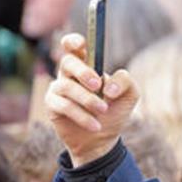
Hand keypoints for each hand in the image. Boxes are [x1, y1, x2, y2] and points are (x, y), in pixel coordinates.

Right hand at [46, 33, 137, 165]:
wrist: (102, 140)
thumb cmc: (114, 113)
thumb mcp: (129, 96)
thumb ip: (125, 81)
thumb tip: (108, 86)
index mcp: (87, 66)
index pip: (73, 46)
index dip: (73, 41)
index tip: (81, 44)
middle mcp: (69, 74)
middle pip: (67, 62)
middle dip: (83, 72)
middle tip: (98, 86)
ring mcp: (58, 88)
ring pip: (67, 86)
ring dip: (88, 100)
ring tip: (103, 111)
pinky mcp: (52, 105)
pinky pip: (64, 105)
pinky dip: (82, 116)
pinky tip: (95, 125)